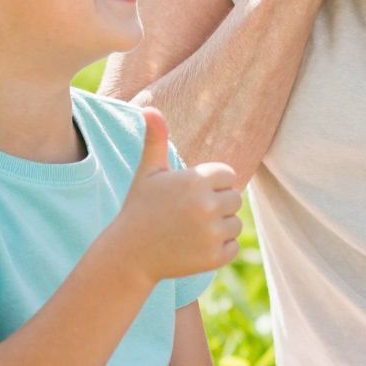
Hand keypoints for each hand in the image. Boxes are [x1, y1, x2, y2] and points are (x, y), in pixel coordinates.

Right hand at [116, 108, 241, 283]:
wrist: (130, 254)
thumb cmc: (140, 208)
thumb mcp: (148, 173)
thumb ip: (156, 140)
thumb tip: (149, 108)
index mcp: (195, 180)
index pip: (227, 176)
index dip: (210, 185)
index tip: (189, 195)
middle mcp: (206, 205)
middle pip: (235, 199)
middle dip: (217, 205)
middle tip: (189, 215)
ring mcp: (211, 233)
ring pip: (235, 224)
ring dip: (219, 227)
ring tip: (190, 231)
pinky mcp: (214, 257)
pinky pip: (232, 246)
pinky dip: (218, 248)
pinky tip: (194, 247)